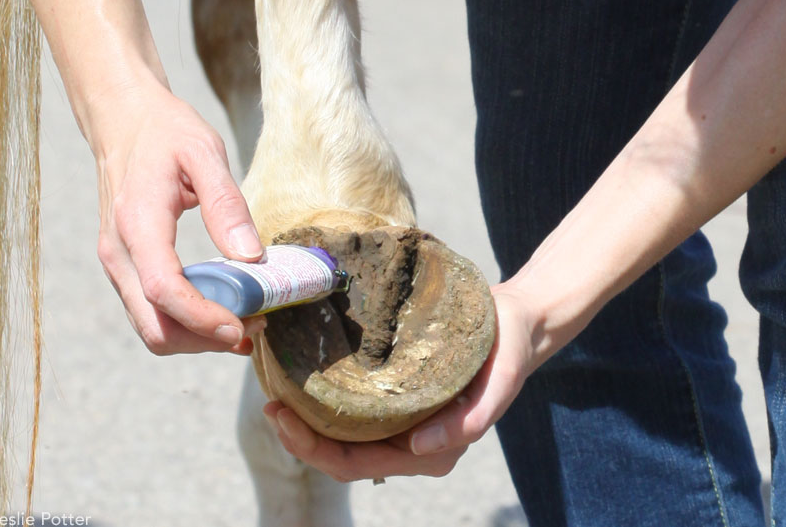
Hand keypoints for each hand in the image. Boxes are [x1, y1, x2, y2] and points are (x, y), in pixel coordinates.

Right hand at [86, 76, 265, 354]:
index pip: (163, 290)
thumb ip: (226, 203)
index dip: (202, 318)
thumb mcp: (204, 153)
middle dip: (205, 339)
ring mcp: (118, 265)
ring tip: (246, 321)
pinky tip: (223, 311)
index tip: (241, 327)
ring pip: (153, 329)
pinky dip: (187, 324)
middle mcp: (119, 254)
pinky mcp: (127, 268)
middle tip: (254, 326)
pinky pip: (153, 313)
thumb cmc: (165, 132)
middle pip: (156, 327)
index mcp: (137, 224)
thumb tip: (250, 256)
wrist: (122, 120)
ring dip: (199, 337)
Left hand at [262, 282, 543, 480]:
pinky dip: (324, 400)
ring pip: (342, 437)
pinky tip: (304, 377)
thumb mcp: (502, 378)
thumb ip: (472, 419)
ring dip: (307, 420)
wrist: (515, 322)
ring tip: (277, 389)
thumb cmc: (509, 349)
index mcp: (433, 450)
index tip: (282, 414)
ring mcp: (404, 423)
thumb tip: (420, 446)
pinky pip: (352, 412)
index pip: (358, 463)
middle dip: (300, 436)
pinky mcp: (398, 399)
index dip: (313, 448)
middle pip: (342, 456)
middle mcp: (414, 443)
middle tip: (269, 402)